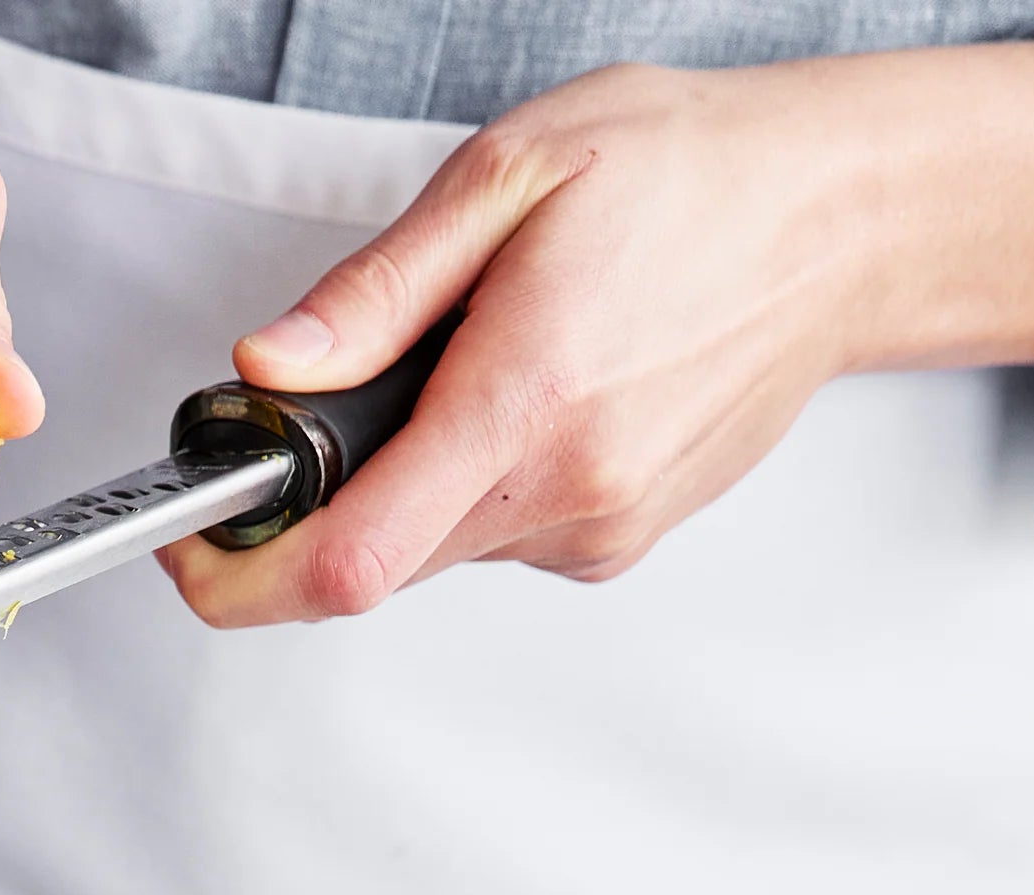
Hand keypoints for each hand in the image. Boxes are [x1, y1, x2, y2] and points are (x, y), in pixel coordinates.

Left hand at [160, 44, 1033, 626]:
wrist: (843, 219)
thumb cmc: (691, 175)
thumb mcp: (507, 179)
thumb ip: (374, 293)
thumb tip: (268, 368)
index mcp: (523, 406)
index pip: (346, 564)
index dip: (240, 579)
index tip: (190, 548)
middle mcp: (567, 493)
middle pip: (375, 567)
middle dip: (318, 505)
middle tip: (329, 401)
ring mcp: (601, 529)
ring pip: (436, 550)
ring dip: (410, 479)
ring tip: (477, 358)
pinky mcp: (622, 540)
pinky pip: (500, 534)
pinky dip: (478, 478)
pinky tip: (536, 387)